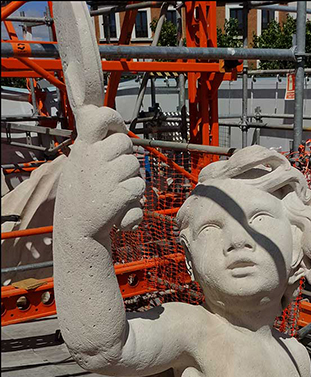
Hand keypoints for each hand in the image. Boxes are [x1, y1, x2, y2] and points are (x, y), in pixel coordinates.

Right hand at [59, 105, 144, 237]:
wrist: (77, 231)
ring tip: (114, 191)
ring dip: (131, 178)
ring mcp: (107, 177)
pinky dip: (134, 198)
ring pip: (135, 165)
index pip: (99, 117)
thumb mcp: (77, 165)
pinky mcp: (120, 195)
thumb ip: (91, 145)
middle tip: (114, 173)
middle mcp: (94, 159)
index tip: (116, 127)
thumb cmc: (78, 198)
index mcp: (83, 149)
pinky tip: (120, 205)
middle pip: (125, 142)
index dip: (112, 118)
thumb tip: (108, 121)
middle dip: (125, 156)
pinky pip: (139, 186)